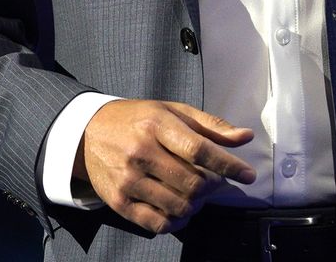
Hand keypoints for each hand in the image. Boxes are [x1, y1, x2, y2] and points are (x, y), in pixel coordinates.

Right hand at [76, 99, 256, 233]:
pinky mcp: (118, 201)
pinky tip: (181, 211)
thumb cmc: (137, 120)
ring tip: (196, 194)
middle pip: (192, 183)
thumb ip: (210, 126)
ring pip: (179, 205)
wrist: (87, 132)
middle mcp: (140, 152)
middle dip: (212, 187)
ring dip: (197, 205)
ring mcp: (127, 179)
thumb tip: (245, 136)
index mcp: (157, 124)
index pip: (199, 149)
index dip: (228, 165)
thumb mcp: (172, 111)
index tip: (247, 175)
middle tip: (214, 182)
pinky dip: (177, 222)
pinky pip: (157, 223)